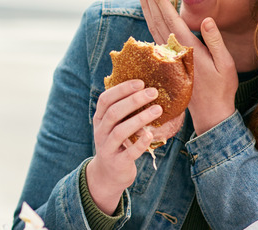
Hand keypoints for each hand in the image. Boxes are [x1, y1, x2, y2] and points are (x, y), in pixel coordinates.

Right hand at [87, 80, 161, 214]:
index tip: (140, 82)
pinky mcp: (118, 163)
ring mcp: (107, 148)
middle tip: (153, 92)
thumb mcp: (113, 126)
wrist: (108, 175)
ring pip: (121, 131)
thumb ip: (123, 111)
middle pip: (114, 112)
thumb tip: (145, 89)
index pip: (105, 99)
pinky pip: (129, 152)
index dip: (122, 89)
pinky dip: (140, 143)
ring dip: (140, 119)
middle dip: (134, 100)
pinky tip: (151, 135)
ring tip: (158, 109)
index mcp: (99, 119)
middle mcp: (101, 132)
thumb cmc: (116, 144)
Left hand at [137, 0, 237, 133]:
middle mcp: (174, 50)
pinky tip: (148, 13)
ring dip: (146, 8)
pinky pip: (156, 36)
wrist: (210, 113)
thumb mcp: (225, 64)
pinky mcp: (168, 61)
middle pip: (157, 19)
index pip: (170, 18)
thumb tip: (207, 19)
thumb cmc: (222, 88)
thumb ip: (215, 41)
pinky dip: (151, 21)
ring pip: (153, 27)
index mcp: (188, 48)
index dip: (159, 0)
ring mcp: (169, 56)